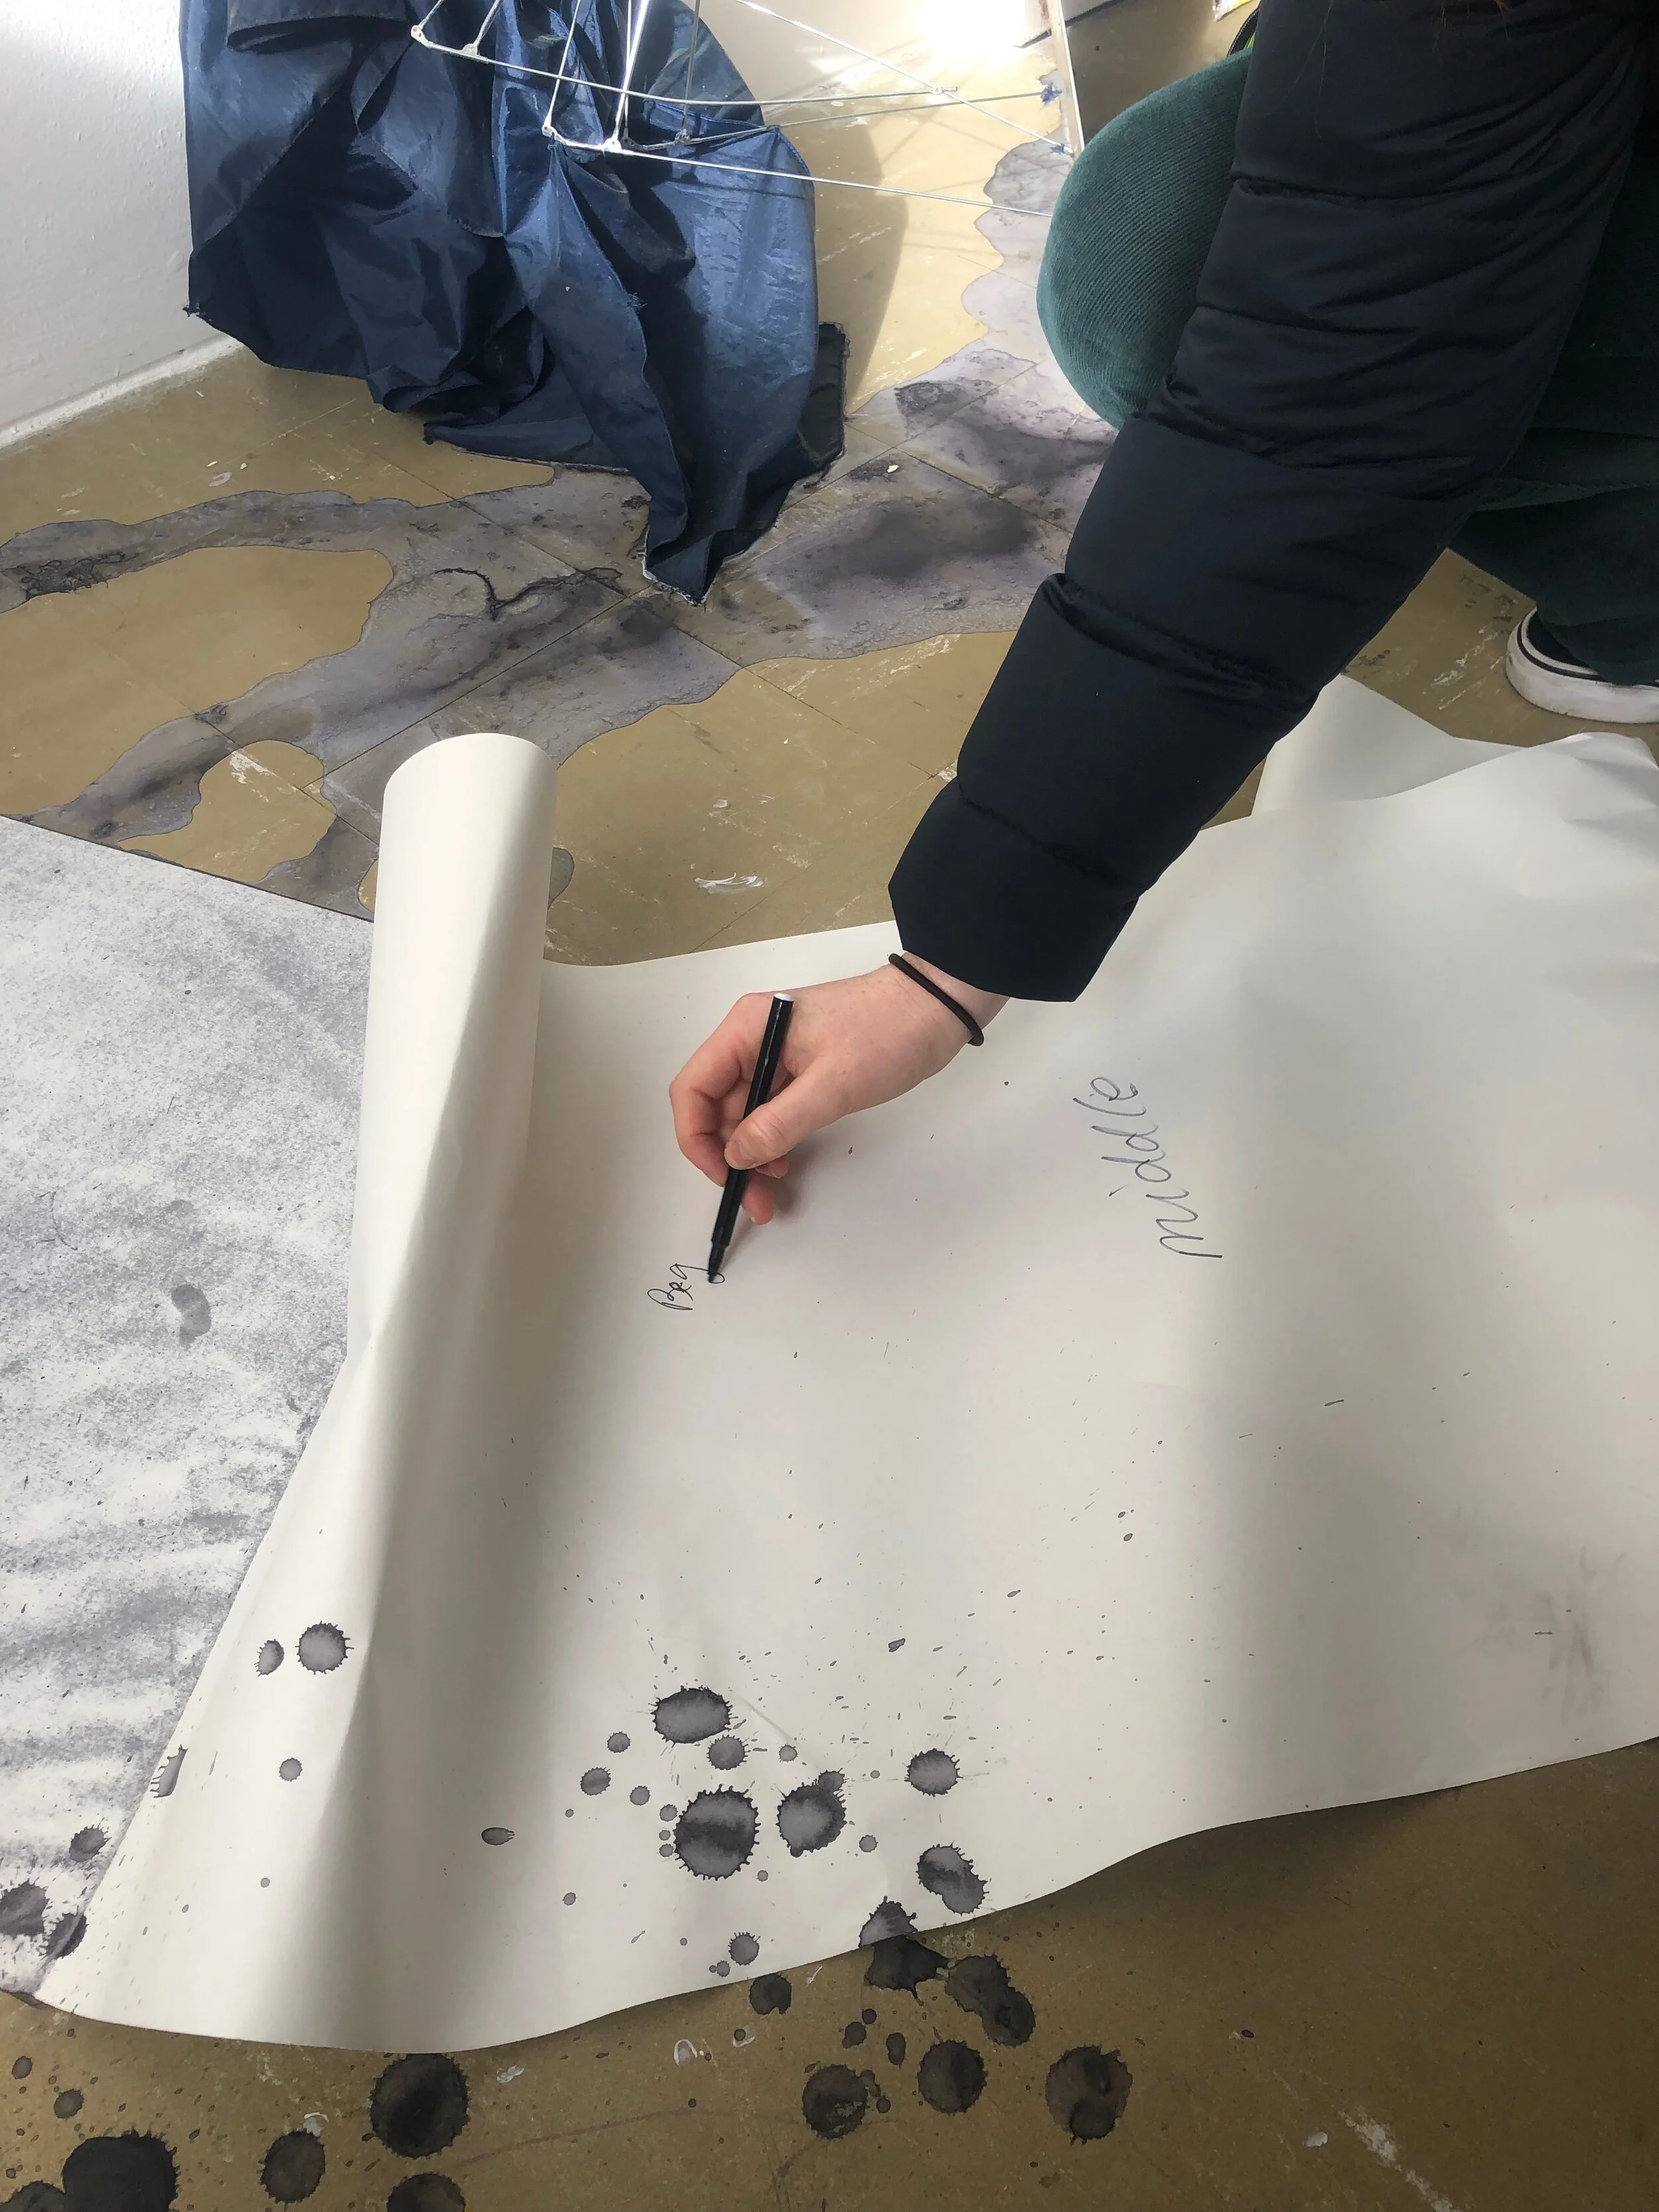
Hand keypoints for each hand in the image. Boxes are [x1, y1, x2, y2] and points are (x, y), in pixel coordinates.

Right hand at [669, 958, 1007, 1223]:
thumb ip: (779, 1124)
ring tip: (771, 1190)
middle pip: (715, 1106)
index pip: (693, 1088)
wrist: (936, 1007)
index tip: (722, 1176)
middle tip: (754, 1200)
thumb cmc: (887, 1034)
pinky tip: (785, 1163)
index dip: (697, 1138)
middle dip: (727, 1157)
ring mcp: (775, 1054)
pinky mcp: (800, 1068)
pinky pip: (769, 1109)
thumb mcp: (832, 1086)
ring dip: (750, 1154)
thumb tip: (737, 1158)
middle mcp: (751, 1039)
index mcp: (747, 1029)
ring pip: (742, 1113)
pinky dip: (772, 1140)